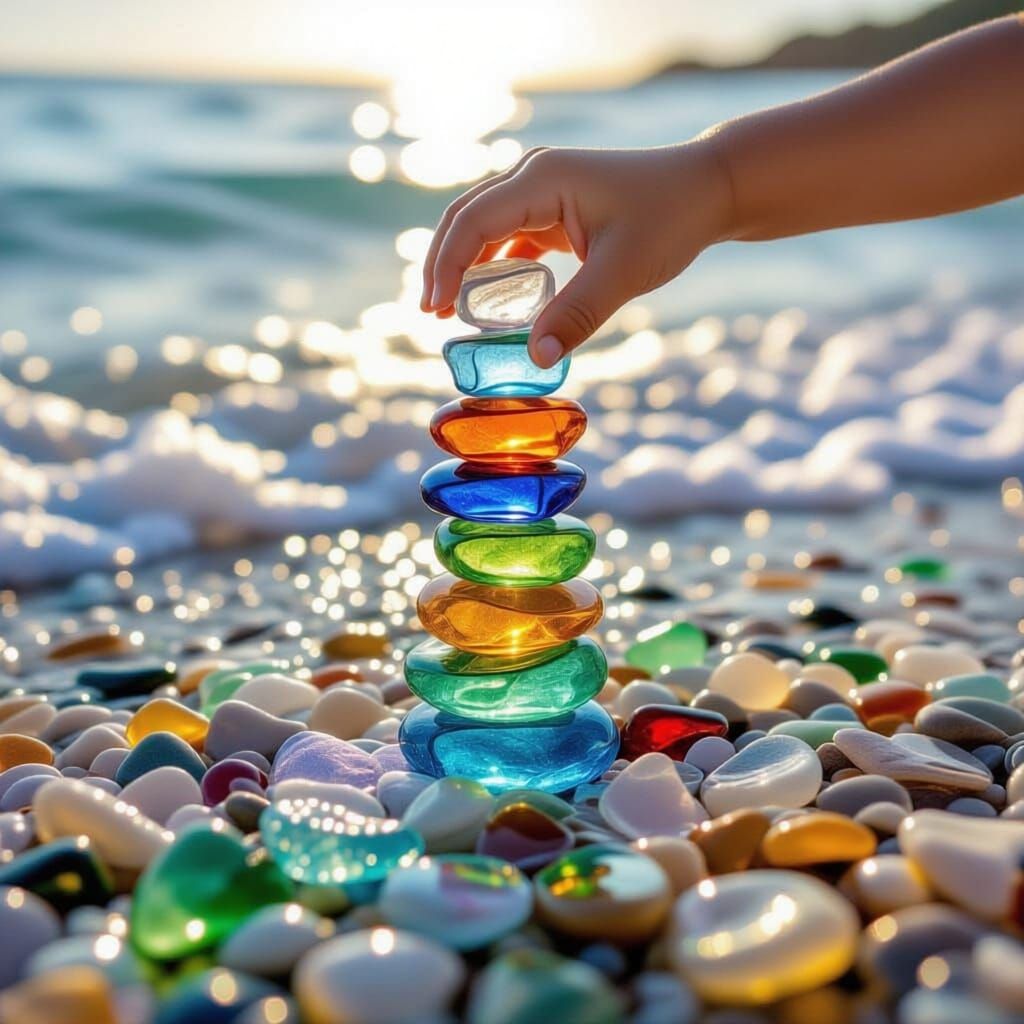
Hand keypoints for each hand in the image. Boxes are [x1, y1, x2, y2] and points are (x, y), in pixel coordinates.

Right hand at [421, 141, 733, 366]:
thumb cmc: (669, 219)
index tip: (434, 310)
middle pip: (466, 218)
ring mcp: (543, 190)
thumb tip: (536, 359)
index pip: (474, 222)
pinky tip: (487, 300)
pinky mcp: (555, 207)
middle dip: (442, 264)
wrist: (707, 190)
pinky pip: (509, 235)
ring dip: (463, 264)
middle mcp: (534, 176)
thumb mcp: (623, 271)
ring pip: (483, 225)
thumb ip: (577, 315)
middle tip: (429, 313)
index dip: (447, 266)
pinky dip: (492, 266)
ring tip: (447, 309)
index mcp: (542, 180)